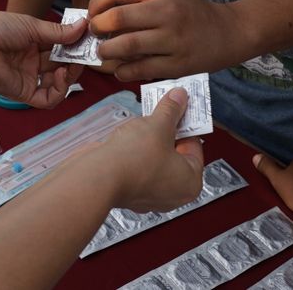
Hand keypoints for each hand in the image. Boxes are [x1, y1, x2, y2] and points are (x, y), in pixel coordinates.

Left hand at [0, 12, 86, 107]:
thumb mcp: (31, 26)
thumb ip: (59, 32)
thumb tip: (84, 26)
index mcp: (31, 42)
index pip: (60, 46)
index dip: (74, 44)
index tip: (88, 37)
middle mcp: (31, 60)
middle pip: (61, 64)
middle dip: (76, 58)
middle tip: (86, 51)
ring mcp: (28, 77)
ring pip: (58, 83)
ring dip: (70, 74)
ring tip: (73, 64)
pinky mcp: (24, 93)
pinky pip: (47, 99)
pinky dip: (60, 90)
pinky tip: (62, 75)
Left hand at [87, 0, 244, 80]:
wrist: (229, 32)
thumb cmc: (190, 14)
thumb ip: (136, 3)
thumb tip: (97, 17)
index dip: (96, 5)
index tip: (92, 16)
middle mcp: (165, 12)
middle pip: (116, 18)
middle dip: (97, 29)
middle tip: (96, 36)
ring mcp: (172, 39)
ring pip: (125, 46)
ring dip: (106, 52)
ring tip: (104, 54)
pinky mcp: (177, 64)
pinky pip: (140, 69)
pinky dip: (123, 72)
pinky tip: (121, 70)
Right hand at [93, 88, 204, 211]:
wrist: (98, 177)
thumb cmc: (135, 157)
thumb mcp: (159, 125)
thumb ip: (171, 110)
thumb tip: (180, 96)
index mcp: (190, 182)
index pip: (195, 147)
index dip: (186, 123)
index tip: (179, 107)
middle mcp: (173, 194)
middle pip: (175, 153)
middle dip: (167, 132)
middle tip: (162, 111)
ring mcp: (149, 195)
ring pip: (155, 160)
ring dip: (150, 141)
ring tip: (143, 121)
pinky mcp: (129, 192)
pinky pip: (138, 167)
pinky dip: (135, 153)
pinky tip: (128, 138)